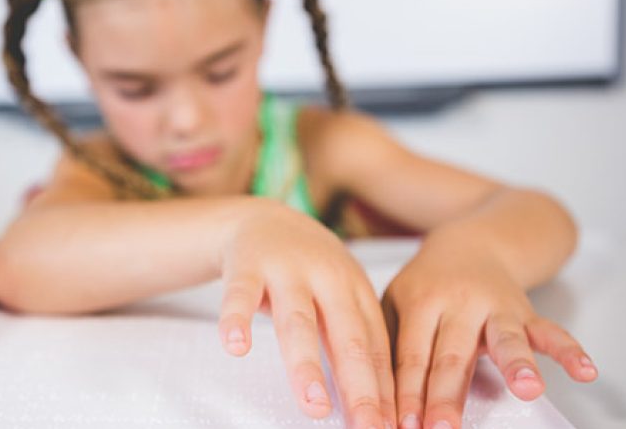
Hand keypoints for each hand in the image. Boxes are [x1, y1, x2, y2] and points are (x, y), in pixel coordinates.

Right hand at [218, 200, 395, 428]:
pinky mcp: (246, 265)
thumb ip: (354, 342)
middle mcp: (327, 278)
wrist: (262, 218)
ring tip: (313, 405)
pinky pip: (239, 295)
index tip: (390, 427)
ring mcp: (286, 270)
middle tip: (367, 427)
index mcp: (356, 291)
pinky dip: (237, 319)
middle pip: (346, 337)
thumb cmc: (309, 270)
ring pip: (297, 321)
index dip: (384, 389)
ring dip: (305, 365)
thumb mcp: (340, 296)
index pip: (375, 347)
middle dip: (359, 386)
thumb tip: (378, 405)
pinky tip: (235, 346)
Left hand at [381, 234, 597, 428]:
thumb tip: (373, 396)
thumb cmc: (427, 285)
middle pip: (453, 355)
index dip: (407, 393)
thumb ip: (387, 343)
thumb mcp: (395, 301)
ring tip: (527, 390)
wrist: (471, 243)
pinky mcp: (526, 312)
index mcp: (421, 301)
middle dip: (447, 396)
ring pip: (506, 338)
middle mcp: (460, 303)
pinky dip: (570, 351)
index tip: (403, 425)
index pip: (412, 355)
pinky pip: (551, 331)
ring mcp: (496, 307)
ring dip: (517, 365)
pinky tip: (586, 372)